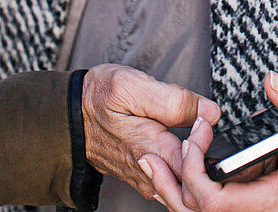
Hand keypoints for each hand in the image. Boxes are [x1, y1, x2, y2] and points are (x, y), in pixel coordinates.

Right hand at [81, 64, 220, 200]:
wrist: (68, 119)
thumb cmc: (96, 99)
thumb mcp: (130, 85)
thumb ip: (172, 99)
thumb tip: (209, 110)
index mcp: (150, 149)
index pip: (193, 168)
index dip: (208, 148)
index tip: (207, 120)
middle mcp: (150, 171)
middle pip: (193, 188)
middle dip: (209, 166)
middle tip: (209, 133)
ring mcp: (148, 177)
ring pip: (184, 191)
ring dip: (200, 170)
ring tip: (202, 140)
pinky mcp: (145, 177)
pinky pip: (173, 186)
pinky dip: (188, 174)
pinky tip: (193, 151)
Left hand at [138, 70, 277, 210]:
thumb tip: (272, 82)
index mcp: (276, 202)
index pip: (217, 204)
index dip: (196, 171)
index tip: (198, 131)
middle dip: (176, 180)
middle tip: (166, 146)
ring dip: (170, 191)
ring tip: (150, 162)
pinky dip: (182, 195)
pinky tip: (168, 173)